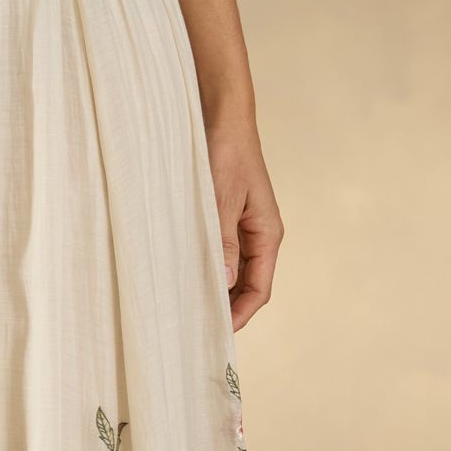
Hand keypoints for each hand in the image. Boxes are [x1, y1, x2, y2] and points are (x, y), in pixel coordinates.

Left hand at [206, 118, 283, 332]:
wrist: (220, 117)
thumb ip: (222, 241)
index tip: (215, 334)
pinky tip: (184, 280)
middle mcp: (258, 237)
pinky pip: (219, 256)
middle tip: (193, 330)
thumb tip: (223, 284)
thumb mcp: (220, 199)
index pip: (259, 290)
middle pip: (246, 287)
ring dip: (213, 291)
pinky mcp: (225, 221)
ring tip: (186, 311)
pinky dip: (205, 270)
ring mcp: (242, 230)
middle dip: (224, 309)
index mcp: (267, 234)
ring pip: (231, 274)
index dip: (239, 315)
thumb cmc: (224, 153)